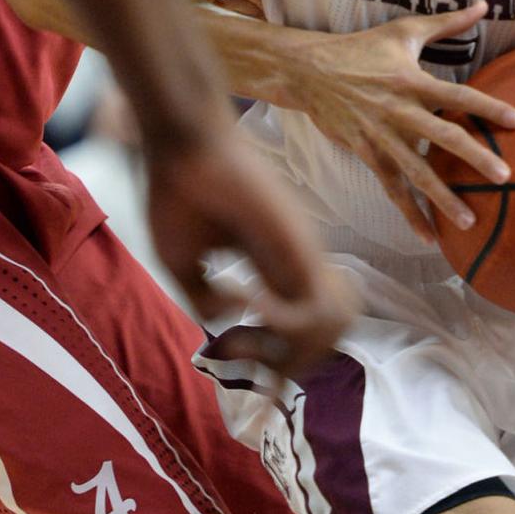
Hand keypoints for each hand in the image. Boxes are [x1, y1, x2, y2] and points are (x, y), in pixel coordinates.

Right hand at [143, 121, 354, 377]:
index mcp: (273, 273)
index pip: (301, 332)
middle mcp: (297, 269)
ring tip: (245, 334)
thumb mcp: (184, 263)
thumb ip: (205, 300)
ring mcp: (304, 257)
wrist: (187, 148)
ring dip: (288, 350)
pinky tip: (246, 300)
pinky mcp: (300, 246)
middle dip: (286, 366)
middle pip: (326, 338)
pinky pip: (313, 305)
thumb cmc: (180, 195)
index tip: (232, 358)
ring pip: (334, 327)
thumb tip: (228, 324)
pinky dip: (282, 322)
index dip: (276, 362)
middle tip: (237, 351)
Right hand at [292, 1, 514, 243]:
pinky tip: (429, 236)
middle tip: (504, 177)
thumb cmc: (361, 48)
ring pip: (417, 172)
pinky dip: (410, 213)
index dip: (488, 107)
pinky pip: (392, 189)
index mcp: (413, 80)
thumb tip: (484, 4)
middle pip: (443, 137)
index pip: (459, 95)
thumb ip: (448, 23)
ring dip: (444, 198)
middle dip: (475, 158)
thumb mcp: (404, 31)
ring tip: (470, 220)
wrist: (310, 70)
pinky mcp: (366, 153)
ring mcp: (382, 136)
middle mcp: (400, 111)